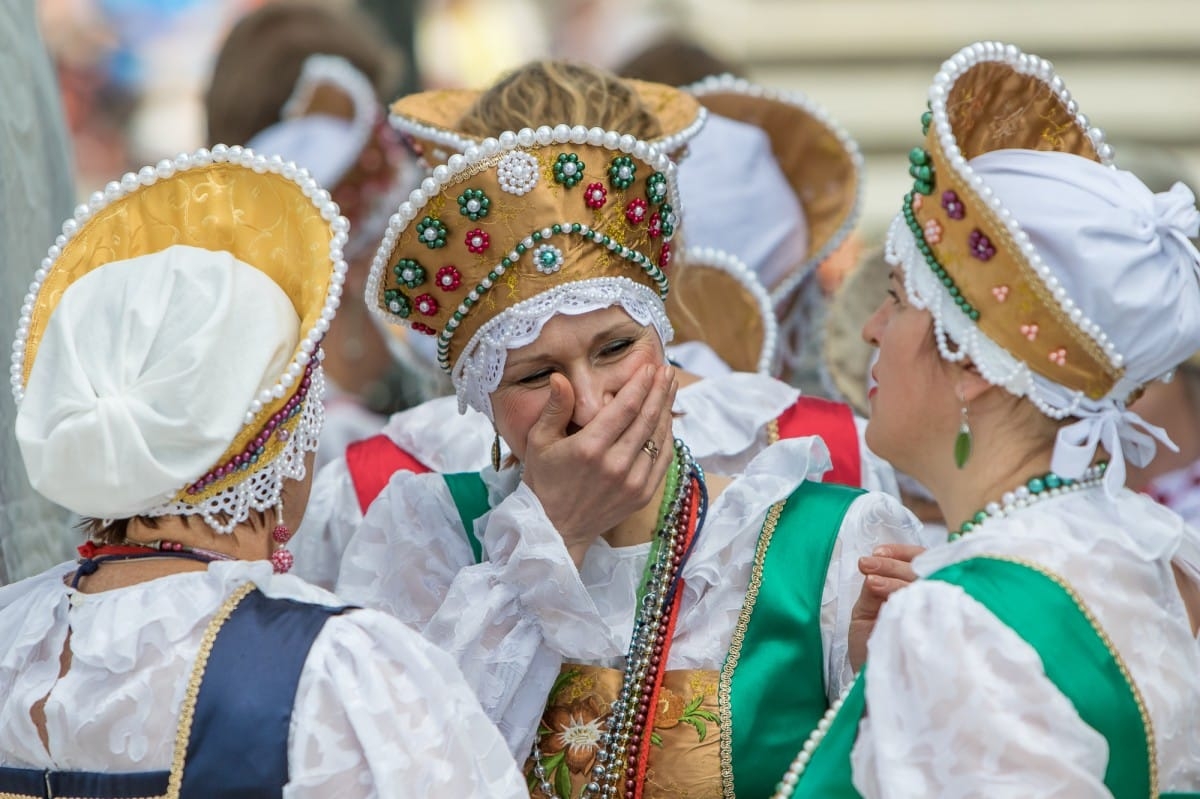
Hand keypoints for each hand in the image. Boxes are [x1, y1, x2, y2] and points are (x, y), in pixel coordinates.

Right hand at [522, 364, 676, 566]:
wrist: (556, 528)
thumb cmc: (544, 481)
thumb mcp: (539, 441)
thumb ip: (555, 408)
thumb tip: (560, 377)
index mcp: (590, 448)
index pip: (625, 407)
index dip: (640, 384)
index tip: (649, 367)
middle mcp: (615, 465)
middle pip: (647, 418)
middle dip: (660, 390)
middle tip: (666, 370)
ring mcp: (632, 482)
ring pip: (659, 438)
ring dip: (667, 410)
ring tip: (670, 388)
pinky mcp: (642, 495)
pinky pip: (663, 460)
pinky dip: (668, 438)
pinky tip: (667, 420)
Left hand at [847, 544, 923, 672]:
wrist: (869, 682)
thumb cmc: (871, 647)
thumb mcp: (867, 612)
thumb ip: (874, 590)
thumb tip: (873, 571)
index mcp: (918, 593)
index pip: (922, 562)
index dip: (903, 553)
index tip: (878, 552)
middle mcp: (932, 602)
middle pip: (922, 572)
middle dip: (892, 564)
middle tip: (867, 563)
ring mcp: (934, 616)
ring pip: (921, 583)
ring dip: (891, 574)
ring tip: (868, 575)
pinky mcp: (932, 631)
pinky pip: (919, 603)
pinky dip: (895, 590)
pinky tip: (876, 587)